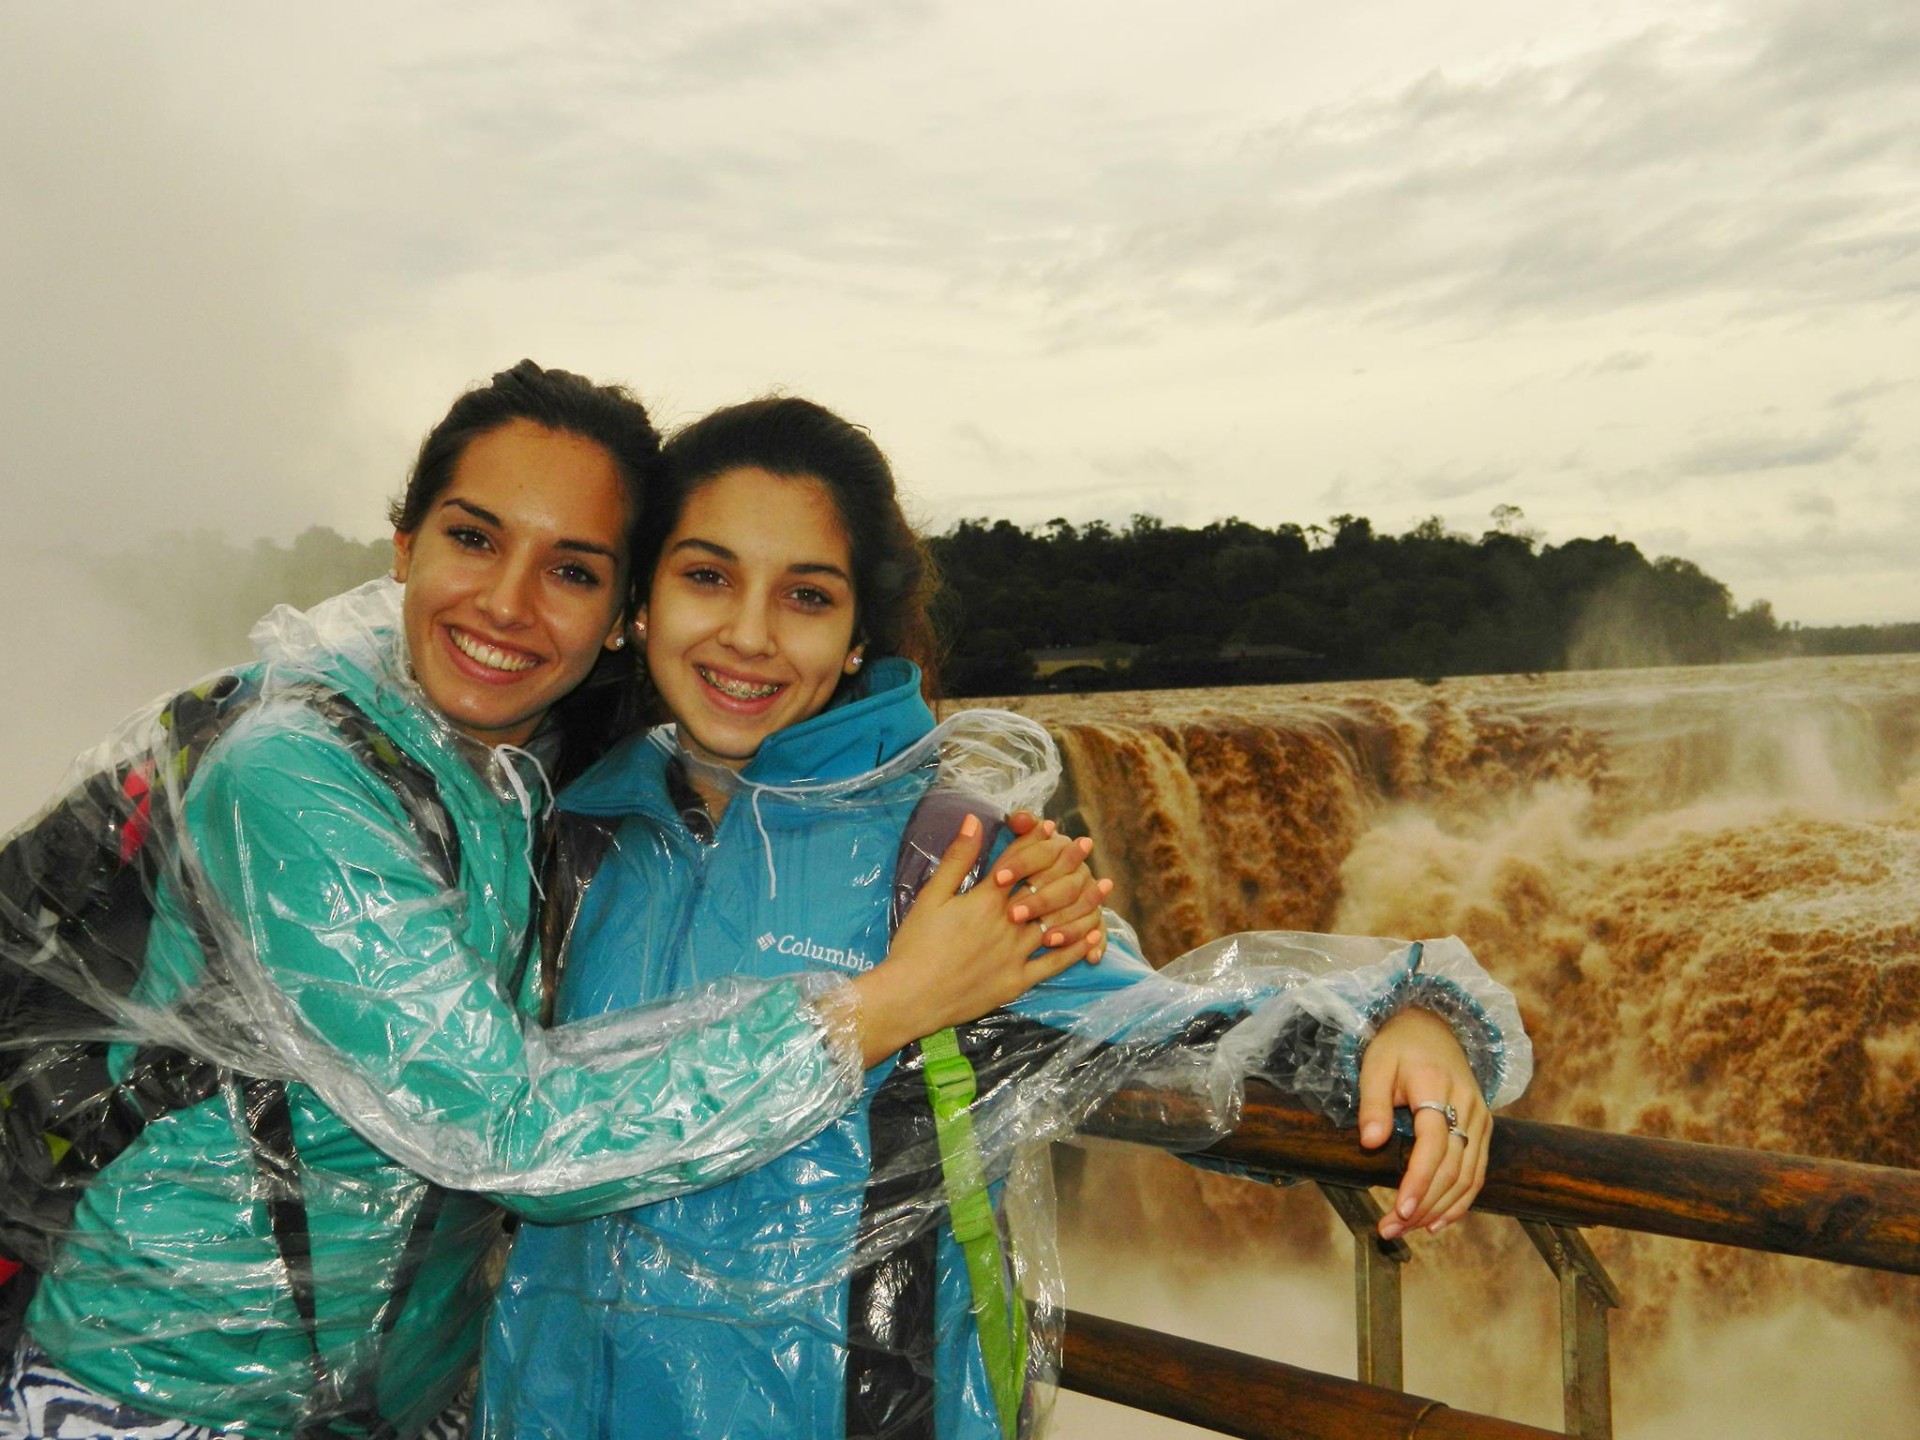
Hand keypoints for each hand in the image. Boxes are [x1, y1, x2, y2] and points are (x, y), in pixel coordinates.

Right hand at [850, 815, 1100, 1065]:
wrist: (911, 996)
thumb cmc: (915, 945)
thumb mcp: (931, 897)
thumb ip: (957, 859)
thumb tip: (973, 820)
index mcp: (985, 900)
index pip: (1018, 862)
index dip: (1035, 841)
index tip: (1053, 826)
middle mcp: (1008, 923)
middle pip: (1044, 888)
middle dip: (1066, 863)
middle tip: (1086, 846)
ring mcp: (1016, 954)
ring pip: (1058, 922)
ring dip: (1081, 902)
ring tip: (1101, 885)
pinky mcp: (1018, 981)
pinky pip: (1054, 963)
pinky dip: (1076, 948)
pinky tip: (1091, 935)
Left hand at [1356, 1008, 1490, 1238]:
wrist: (1432, 1025)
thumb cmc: (1397, 1046)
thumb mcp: (1374, 1065)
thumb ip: (1372, 1104)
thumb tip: (1370, 1143)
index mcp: (1437, 1087)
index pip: (1433, 1145)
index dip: (1418, 1181)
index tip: (1400, 1210)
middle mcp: (1467, 1105)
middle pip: (1452, 1168)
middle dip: (1423, 1205)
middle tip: (1389, 1229)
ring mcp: (1481, 1118)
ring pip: (1468, 1176)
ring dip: (1440, 1209)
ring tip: (1408, 1230)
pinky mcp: (1484, 1127)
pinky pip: (1477, 1172)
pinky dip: (1461, 1201)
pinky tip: (1438, 1221)